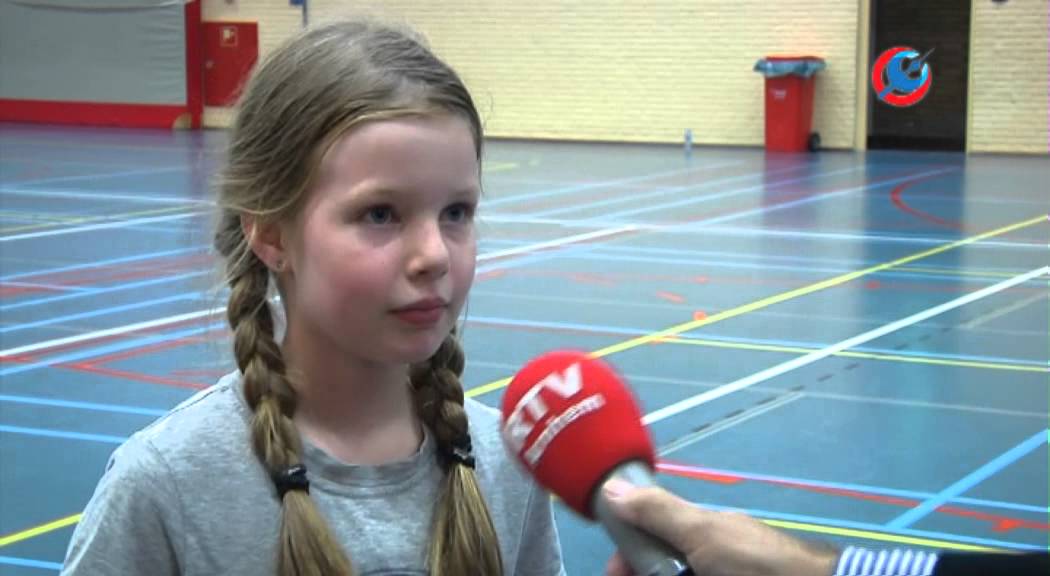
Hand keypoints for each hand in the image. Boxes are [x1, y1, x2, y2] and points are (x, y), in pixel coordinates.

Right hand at [602, 479, 837, 575]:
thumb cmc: (754, 563)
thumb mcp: (702, 533)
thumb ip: (659, 513)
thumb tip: (612, 485)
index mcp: (705, 533)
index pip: (655, 537)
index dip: (629, 552)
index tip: (613, 570)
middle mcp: (712, 556)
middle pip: (666, 562)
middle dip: (641, 569)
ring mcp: (722, 571)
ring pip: (682, 571)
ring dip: (656, 574)